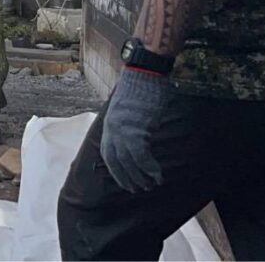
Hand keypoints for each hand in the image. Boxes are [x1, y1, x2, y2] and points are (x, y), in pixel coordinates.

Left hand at [100, 68, 170, 192]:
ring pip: (128, 162)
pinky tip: (158, 176)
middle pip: (116, 162)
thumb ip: (126, 126)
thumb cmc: (139, 91)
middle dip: (127, 178)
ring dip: (140, 177)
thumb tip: (133, 139)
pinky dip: (149, 168)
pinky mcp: (137, 130)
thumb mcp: (126, 111)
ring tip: (151, 185)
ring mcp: (123, 131)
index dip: (116, 171)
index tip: (125, 182)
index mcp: (108, 126)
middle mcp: (112, 130)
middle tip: (139, 189)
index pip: (107, 155)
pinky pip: (141, 156)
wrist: (143, 75)